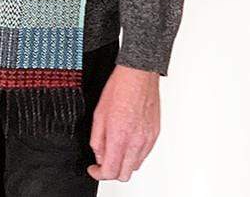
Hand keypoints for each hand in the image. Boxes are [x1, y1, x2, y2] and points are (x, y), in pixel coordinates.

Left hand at [87, 63, 160, 182]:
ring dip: (124, 162)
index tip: (94, 168)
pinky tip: (128, 140)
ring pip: (135, 166)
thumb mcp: (99, 114)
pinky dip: (135, 153)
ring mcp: (148, 139)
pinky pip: (145, 153)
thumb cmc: (120, 88)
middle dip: (112, 171)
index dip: (98, 173)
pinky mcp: (155, 134)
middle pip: (124, 175)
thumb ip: (97, 139)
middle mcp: (136, 141)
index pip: (110, 171)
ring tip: (116, 146)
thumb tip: (99, 154)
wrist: (139, 74)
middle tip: (104, 160)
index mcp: (119, 137)